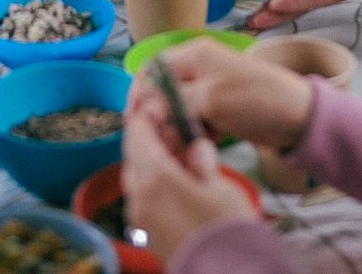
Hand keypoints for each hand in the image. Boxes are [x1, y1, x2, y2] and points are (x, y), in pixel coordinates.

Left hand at [122, 107, 257, 260]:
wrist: (227, 273)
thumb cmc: (227, 228)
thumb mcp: (220, 186)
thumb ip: (201, 161)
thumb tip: (195, 148)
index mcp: (156, 179)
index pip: (139, 135)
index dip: (146, 116)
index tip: (158, 105)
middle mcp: (140, 197)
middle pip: (133, 155)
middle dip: (147, 138)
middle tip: (168, 129)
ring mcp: (141, 217)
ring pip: (136, 177)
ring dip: (149, 161)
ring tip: (175, 156)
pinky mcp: (148, 233)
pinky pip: (142, 197)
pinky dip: (152, 183)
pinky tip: (174, 182)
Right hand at [140, 37, 313, 150]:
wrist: (301, 119)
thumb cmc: (258, 100)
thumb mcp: (211, 98)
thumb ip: (175, 100)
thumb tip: (145, 108)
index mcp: (195, 54)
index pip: (153, 68)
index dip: (140, 92)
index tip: (136, 119)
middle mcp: (199, 68)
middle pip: (164, 91)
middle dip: (161, 115)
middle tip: (167, 138)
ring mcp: (211, 89)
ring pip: (179, 109)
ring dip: (180, 128)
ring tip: (190, 144)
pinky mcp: (221, 109)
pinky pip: (197, 121)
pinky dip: (197, 133)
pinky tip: (207, 145)